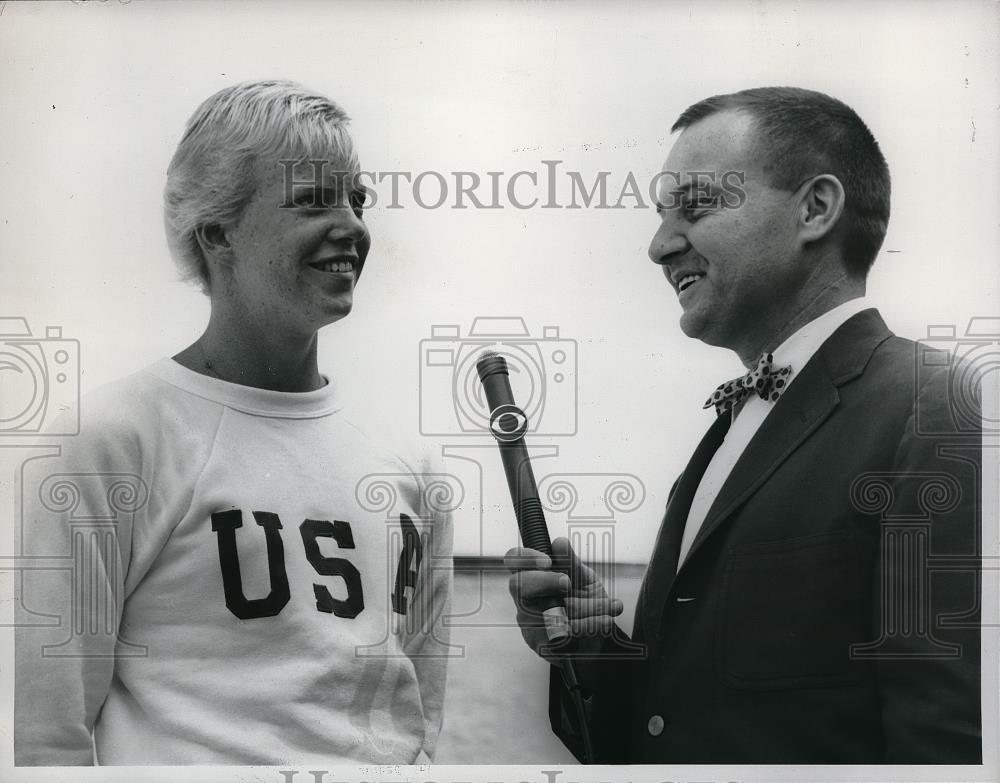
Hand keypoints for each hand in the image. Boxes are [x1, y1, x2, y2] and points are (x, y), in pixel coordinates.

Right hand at [504, 536, 622, 658]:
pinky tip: (602, 621)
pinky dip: (588, 626)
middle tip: (567, 583)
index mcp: (533, 576)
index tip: (547, 561)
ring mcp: (529, 622)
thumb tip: (559, 543)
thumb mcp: (584, 579)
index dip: (525, 557)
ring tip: (606, 606)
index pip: (514, 560)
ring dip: (583, 607)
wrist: (599, 638)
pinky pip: (561, 634)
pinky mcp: (541, 644)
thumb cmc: (585, 604)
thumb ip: (572, 562)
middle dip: (544, 581)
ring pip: (545, 611)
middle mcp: (526, 599)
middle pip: (517, 584)